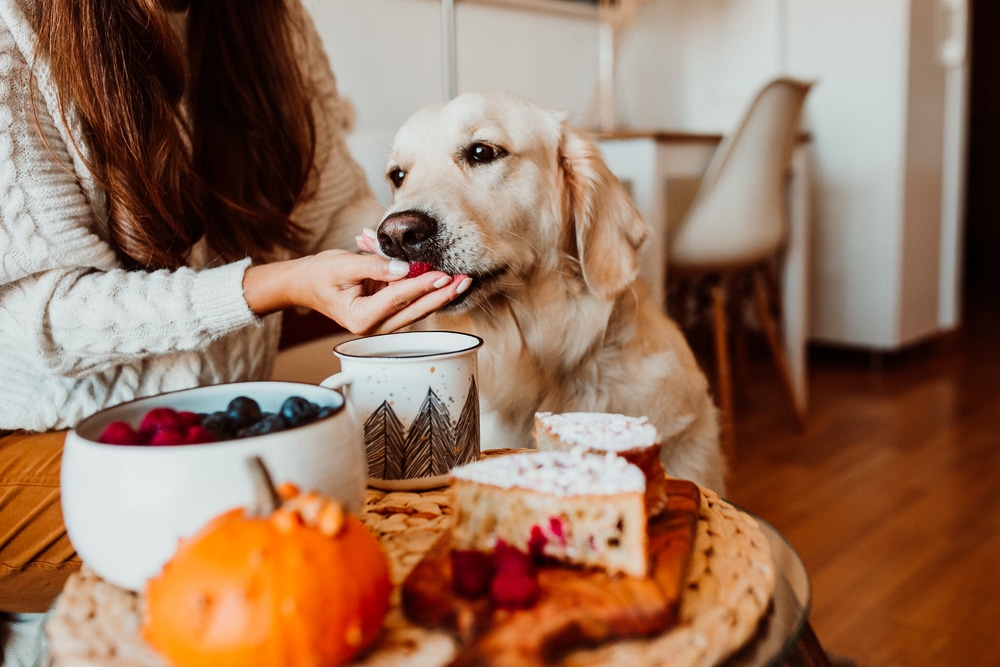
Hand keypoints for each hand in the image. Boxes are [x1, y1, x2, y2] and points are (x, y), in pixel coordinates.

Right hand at [243, 249, 470, 334]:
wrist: (304, 284)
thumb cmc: (319, 274)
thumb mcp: (343, 265)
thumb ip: (375, 265)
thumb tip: (404, 267)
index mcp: (361, 318)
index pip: (398, 298)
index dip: (421, 285)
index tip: (443, 275)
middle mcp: (374, 327)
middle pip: (414, 310)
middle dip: (441, 295)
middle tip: (465, 280)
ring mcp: (381, 323)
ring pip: (416, 309)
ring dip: (440, 295)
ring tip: (463, 281)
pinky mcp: (386, 314)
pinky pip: (410, 304)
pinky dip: (425, 291)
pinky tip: (444, 281)